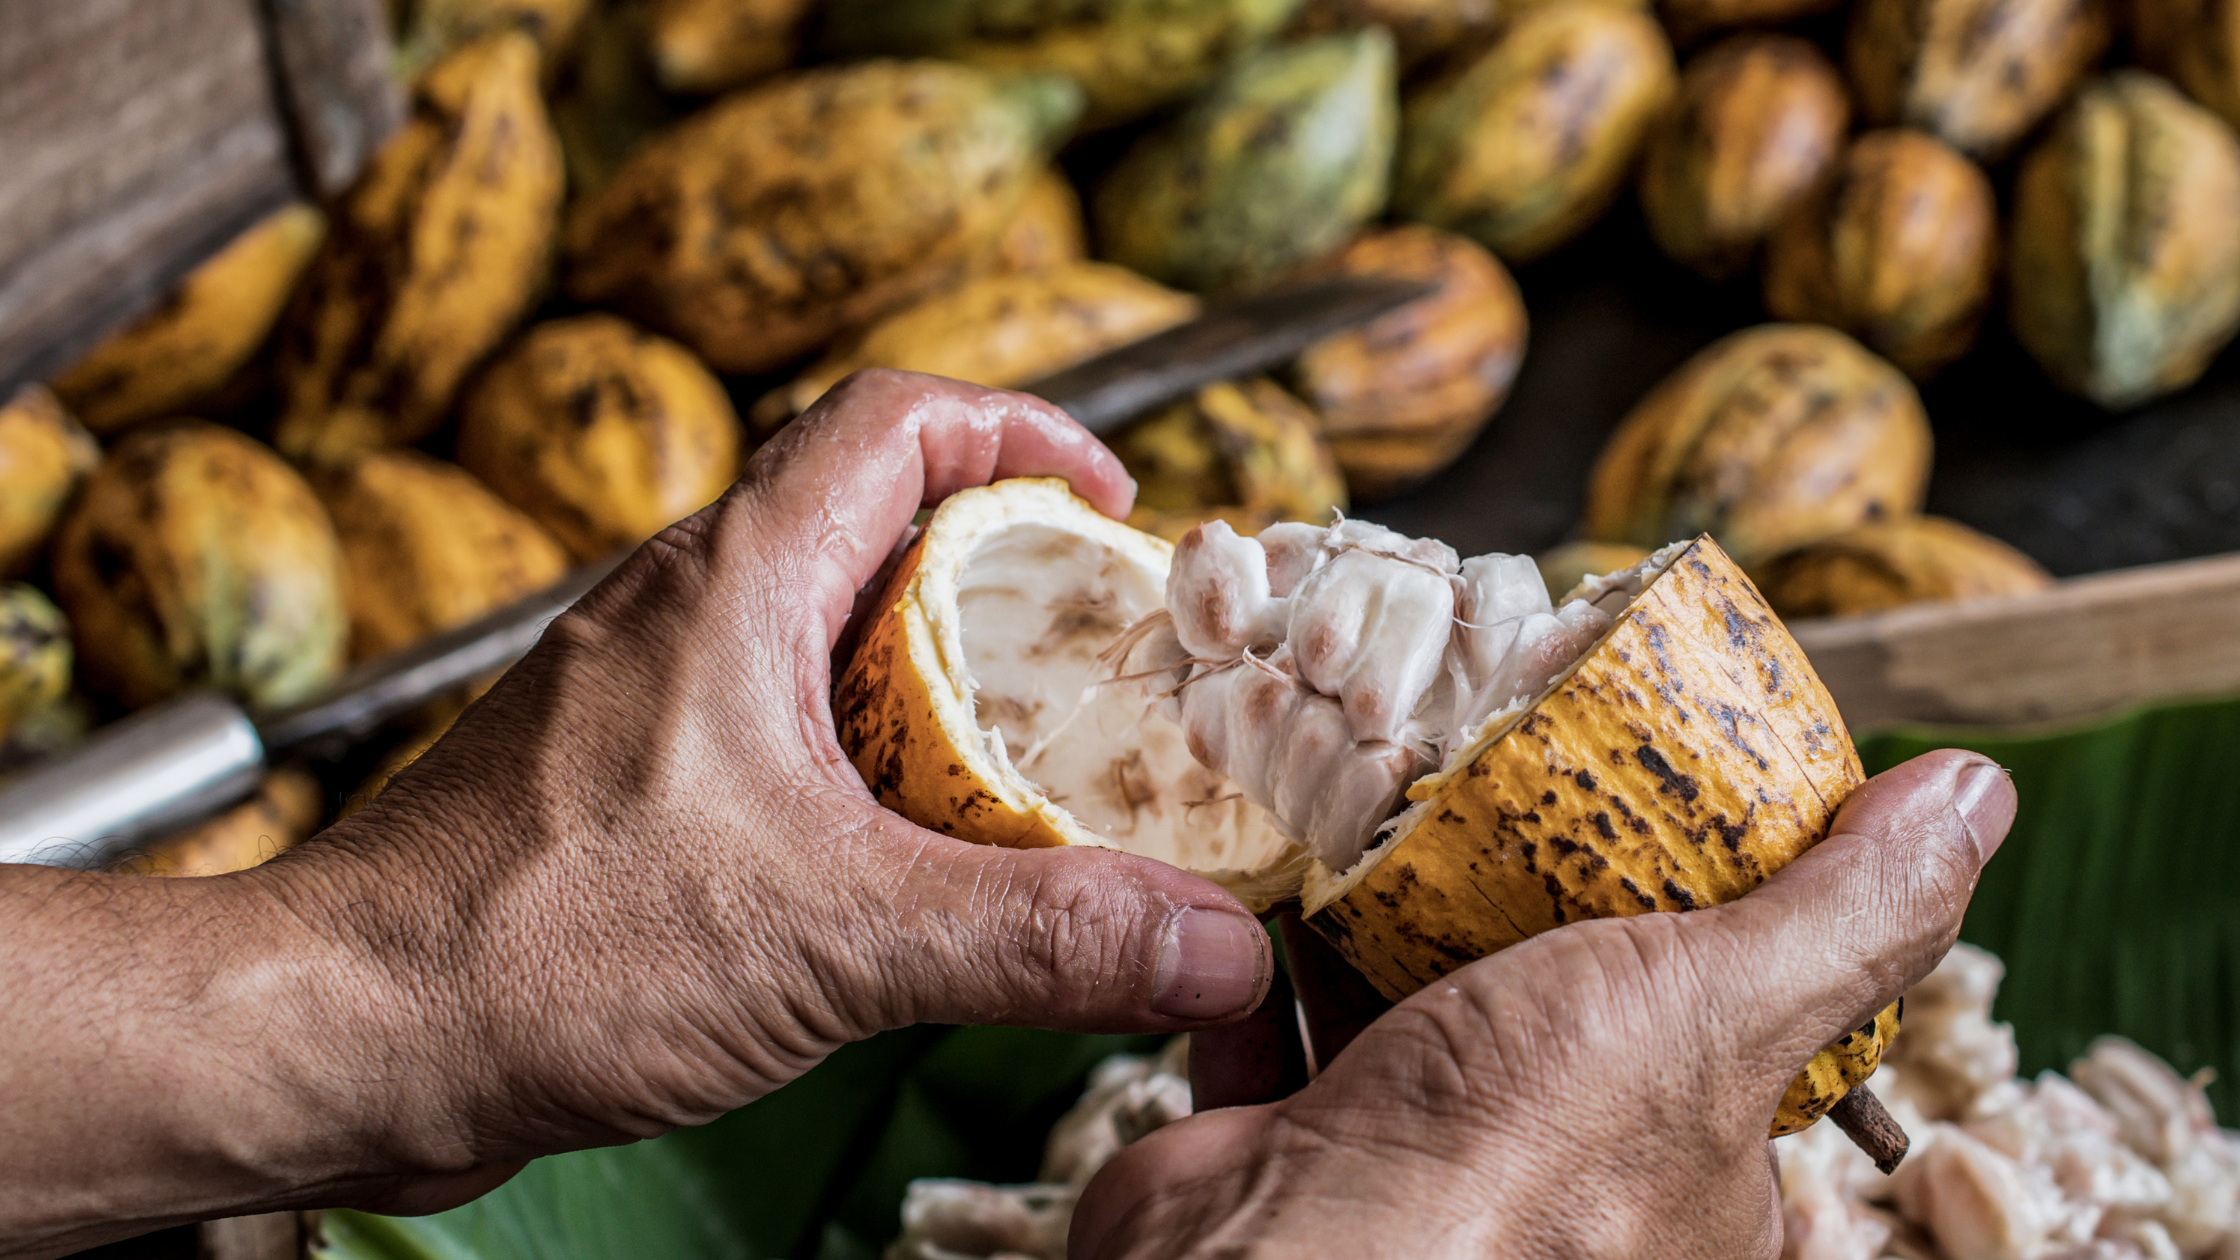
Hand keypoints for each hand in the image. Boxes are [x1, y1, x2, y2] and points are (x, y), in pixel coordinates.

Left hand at [0, 372, 1272, 1257]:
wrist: (338, 1035)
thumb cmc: (528, 948)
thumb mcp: (832, 938)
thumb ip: (1036, 937)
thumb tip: (1208, 947)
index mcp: (734, 582)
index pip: (895, 418)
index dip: (1021, 431)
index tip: (1110, 500)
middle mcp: (685, 609)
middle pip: (877, 525)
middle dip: (1007, 579)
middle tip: (1097, 660)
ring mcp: (648, 693)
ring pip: (827, 634)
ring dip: (937, 684)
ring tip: (1029, 768)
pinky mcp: (626, 780)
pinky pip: (778, 727)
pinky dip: (866, 766)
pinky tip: (905, 859)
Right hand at [1070, 749, 2016, 1259]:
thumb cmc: (1513, 1166)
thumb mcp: (1715, 1012)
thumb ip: (1841, 917)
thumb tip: (1973, 798)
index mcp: (1694, 1190)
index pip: (1729, 1039)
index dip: (1704, 925)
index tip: (1659, 816)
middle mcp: (1558, 1195)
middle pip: (1558, 1010)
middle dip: (1524, 903)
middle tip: (1507, 784)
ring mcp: (1416, 1175)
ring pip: (1413, 1015)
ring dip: (1389, 917)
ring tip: (1386, 806)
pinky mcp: (1292, 1150)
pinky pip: (1287, 1033)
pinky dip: (1270, 962)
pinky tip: (1274, 892)